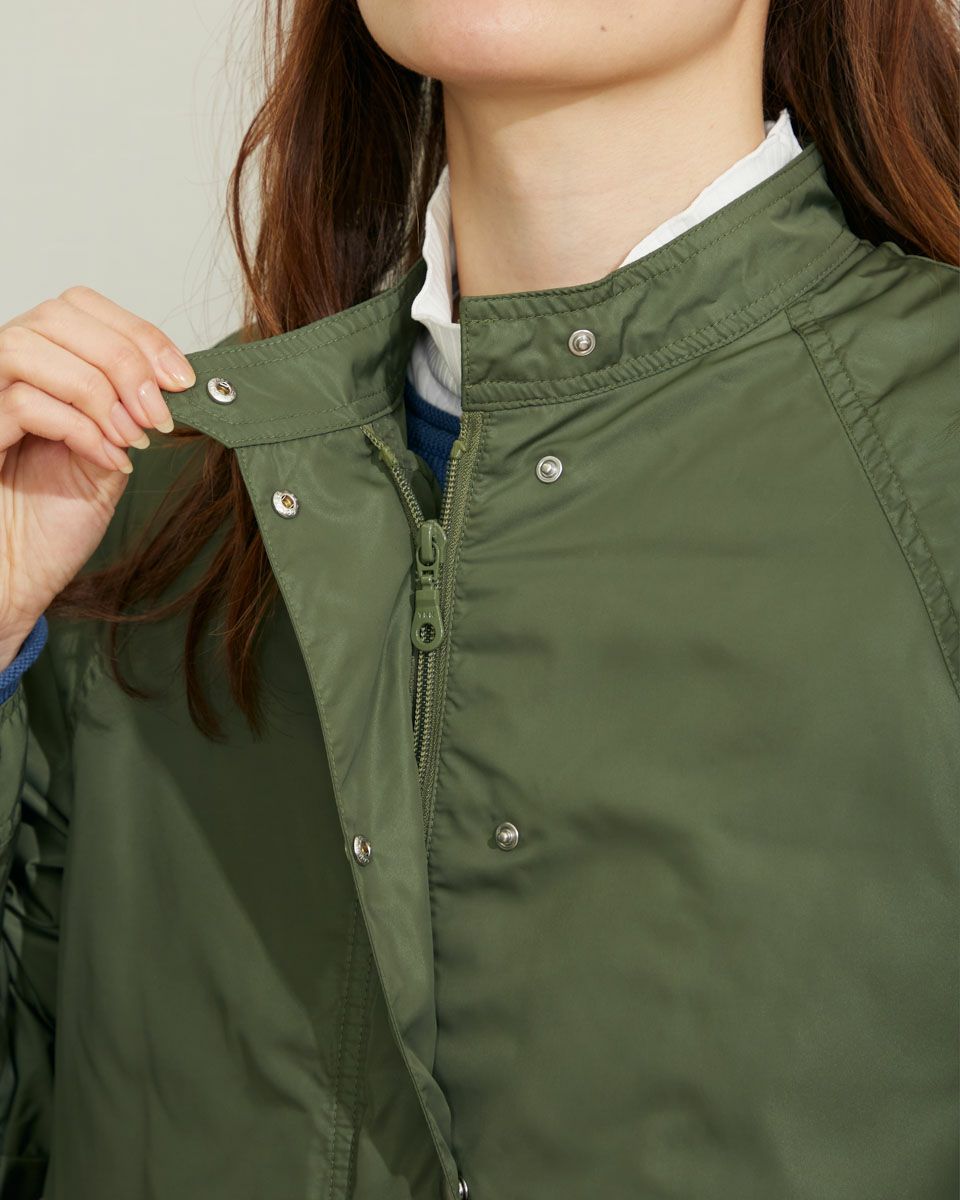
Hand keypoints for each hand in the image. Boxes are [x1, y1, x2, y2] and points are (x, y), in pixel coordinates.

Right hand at [0, 286, 196, 668]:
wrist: (20, 576)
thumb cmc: (54, 523)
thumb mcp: (111, 454)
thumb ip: (131, 410)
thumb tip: (175, 379)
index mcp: (40, 366)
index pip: (79, 306)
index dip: (136, 332)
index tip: (180, 379)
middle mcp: (4, 372)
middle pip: (58, 314)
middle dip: (124, 359)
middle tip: (159, 414)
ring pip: (30, 347)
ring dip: (98, 390)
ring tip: (131, 436)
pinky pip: (23, 402)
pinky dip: (79, 427)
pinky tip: (107, 459)